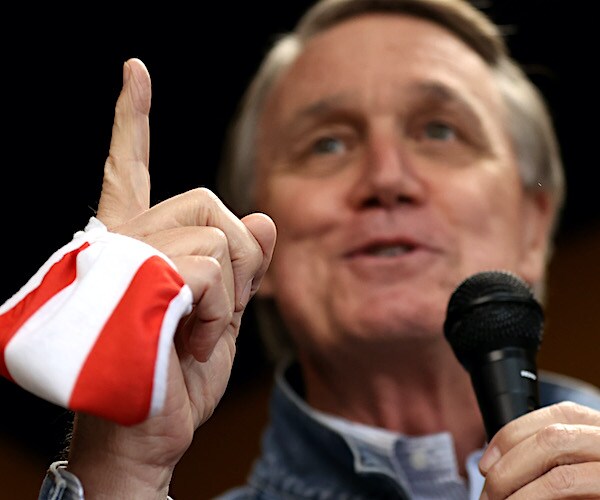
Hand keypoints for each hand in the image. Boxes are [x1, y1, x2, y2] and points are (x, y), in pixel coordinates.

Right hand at [66, 58, 275, 497]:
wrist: (150, 433)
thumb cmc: (177, 374)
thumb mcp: (223, 315)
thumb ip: (244, 265)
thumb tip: (266, 216)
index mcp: (137, 243)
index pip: (128, 169)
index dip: (130, 120)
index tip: (134, 72)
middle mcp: (122, 240)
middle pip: (211, 203)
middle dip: (237, 263)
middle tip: (208, 316)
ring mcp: (124, 260)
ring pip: (218, 237)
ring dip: (226, 297)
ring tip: (191, 334)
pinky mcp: (135, 284)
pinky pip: (208, 265)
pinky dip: (217, 311)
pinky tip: (186, 338)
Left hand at [479, 401, 599, 498]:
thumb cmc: (594, 486)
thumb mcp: (580, 462)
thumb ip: (553, 457)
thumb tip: (497, 466)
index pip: (553, 416)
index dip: (510, 436)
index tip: (486, 463)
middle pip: (551, 441)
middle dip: (509, 468)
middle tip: (490, 495)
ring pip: (562, 479)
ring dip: (522, 495)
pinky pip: (573, 494)